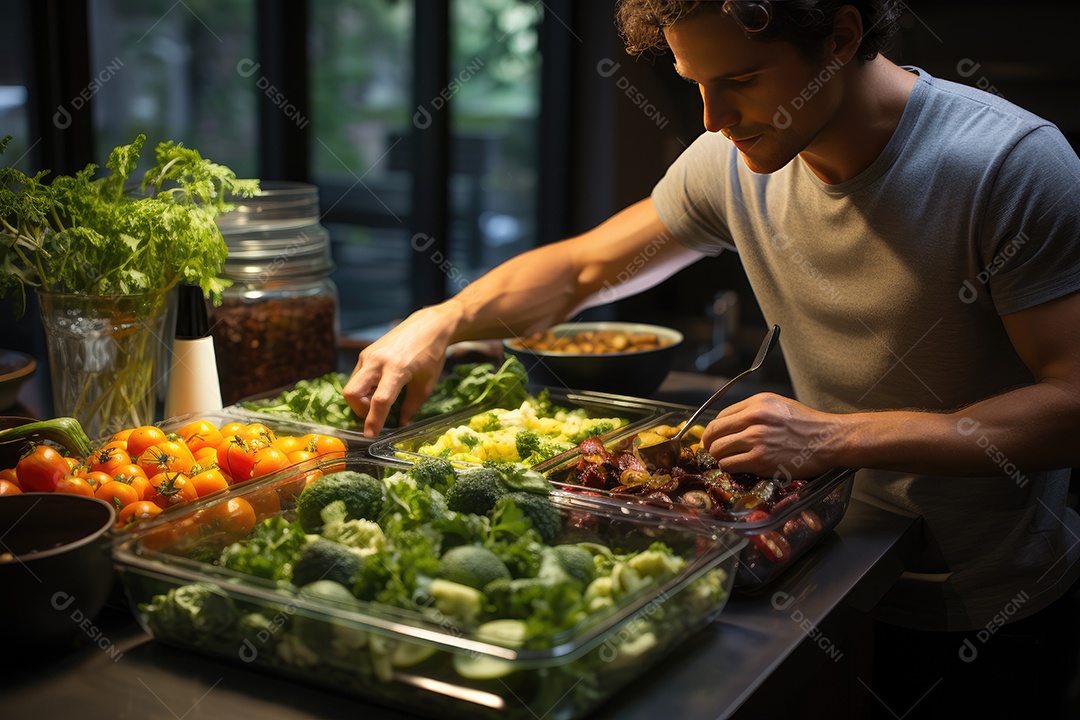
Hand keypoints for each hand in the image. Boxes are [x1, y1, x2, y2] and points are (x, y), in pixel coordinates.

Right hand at [343, 306, 455, 436]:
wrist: (428, 326)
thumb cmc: (431, 355)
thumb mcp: (426, 384)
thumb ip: (411, 406)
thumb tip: (402, 425)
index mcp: (396, 369)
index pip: (380, 400)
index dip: (373, 421)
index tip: (370, 435)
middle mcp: (377, 361)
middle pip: (352, 393)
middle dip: (360, 409)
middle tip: (377, 411)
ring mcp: (368, 355)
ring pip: (352, 385)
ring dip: (362, 398)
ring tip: (382, 395)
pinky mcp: (365, 352)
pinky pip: (357, 376)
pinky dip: (364, 387)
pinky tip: (380, 384)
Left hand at [699, 393, 844, 478]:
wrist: (828, 440)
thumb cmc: (807, 425)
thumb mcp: (778, 406)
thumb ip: (753, 412)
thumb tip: (729, 426)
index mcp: (757, 403)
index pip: (721, 416)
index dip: (714, 429)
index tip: (714, 437)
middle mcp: (754, 418)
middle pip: (714, 432)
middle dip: (709, 444)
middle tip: (712, 451)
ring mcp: (756, 439)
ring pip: (718, 450)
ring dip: (719, 458)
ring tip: (727, 460)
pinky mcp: (760, 459)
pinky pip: (729, 464)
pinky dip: (728, 468)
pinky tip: (737, 467)